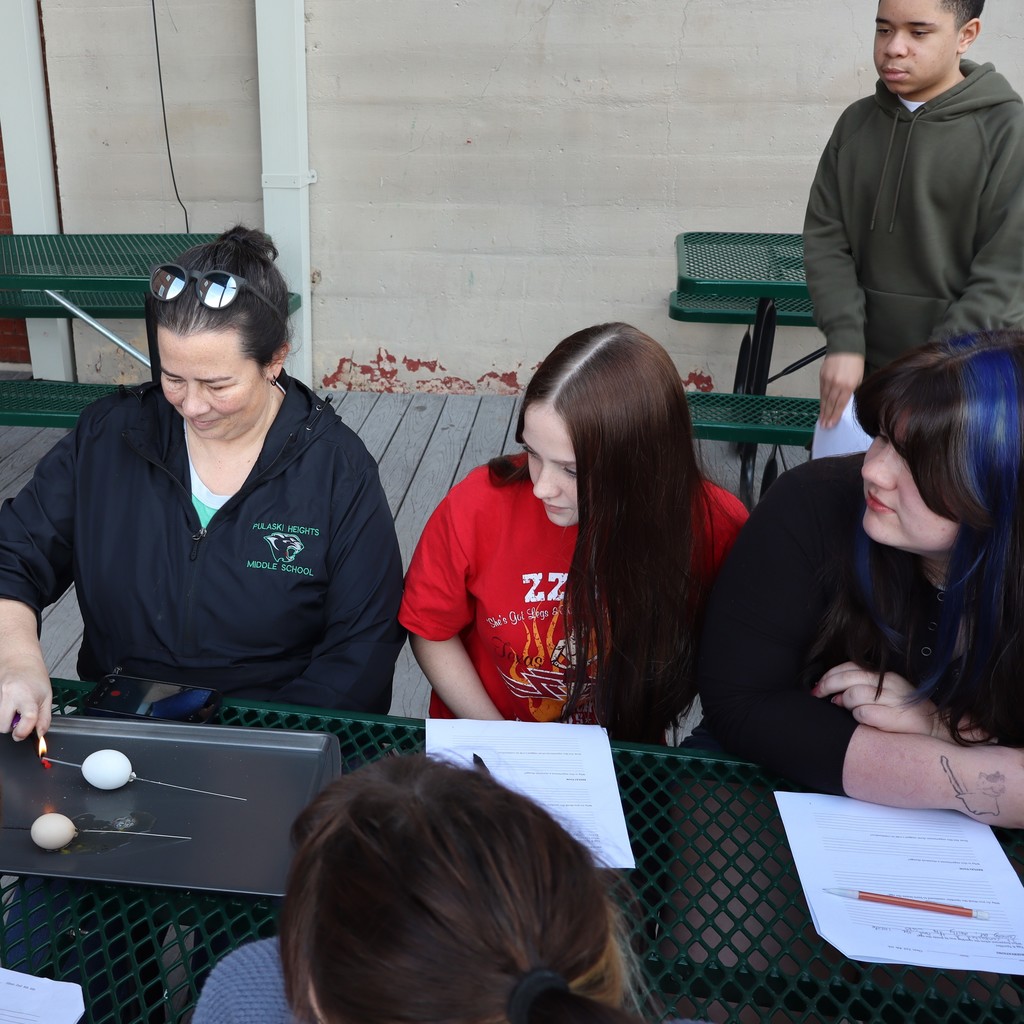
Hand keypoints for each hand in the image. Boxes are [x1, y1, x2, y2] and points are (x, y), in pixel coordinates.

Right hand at [0, 659, 52, 739]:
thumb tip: (39, 734)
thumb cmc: (35, 678)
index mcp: (27, 696)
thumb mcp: (47, 697)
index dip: (24, 732)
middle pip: (3, 726)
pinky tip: (8, 705)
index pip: (27, 720)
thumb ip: (44, 719)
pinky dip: (2, 712)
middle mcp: (9, 696)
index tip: (24, 733)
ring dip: (5, 720)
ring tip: (14, 709)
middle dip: (11, 727)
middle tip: (20, 717)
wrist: (19, 661)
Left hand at [813, 661, 940, 737]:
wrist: (936, 731)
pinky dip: (857, 717)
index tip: (818, 686)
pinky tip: (863, 721)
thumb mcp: (884, 695)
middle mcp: (889, 684)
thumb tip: (833, 695)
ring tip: (850, 711)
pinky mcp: (895, 717)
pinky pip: (862, 713)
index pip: (850, 667)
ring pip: (852, 695)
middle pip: (847, 678)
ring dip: (845, 704)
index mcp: (885, 676)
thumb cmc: (904, 714)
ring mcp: (893, 700)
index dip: (830, 675)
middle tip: (818, 695)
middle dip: (827, 686)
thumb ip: (860, 690)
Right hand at [818, 353, 864, 427]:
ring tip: (821, 420)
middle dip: (827, 416)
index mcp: (848, 385)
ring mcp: (827, 380)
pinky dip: (821, 400)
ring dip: (823, 410)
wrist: (845, 346)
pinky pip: (821, 391)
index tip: (831, 424)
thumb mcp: (859, 377)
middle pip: (830, 404)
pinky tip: (821, 407)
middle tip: (824, 426)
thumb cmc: (855, 362)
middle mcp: (836, 384)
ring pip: (824, 399)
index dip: (835, 416)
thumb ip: (852, 391)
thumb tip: (847, 403)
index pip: (840, 405)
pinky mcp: (822, 376)